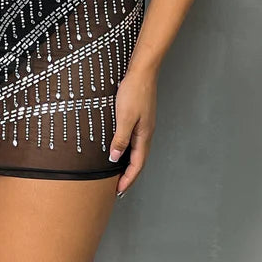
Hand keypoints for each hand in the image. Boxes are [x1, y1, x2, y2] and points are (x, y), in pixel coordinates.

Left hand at [108, 68, 157, 195]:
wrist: (142, 71)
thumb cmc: (134, 92)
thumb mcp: (124, 117)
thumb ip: (120, 139)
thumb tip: (115, 158)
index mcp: (144, 135)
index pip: (137, 164)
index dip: (128, 179)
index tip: (119, 191)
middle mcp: (146, 132)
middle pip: (139, 160)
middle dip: (129, 175)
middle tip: (118, 187)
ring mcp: (144, 125)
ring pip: (137, 150)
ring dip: (129, 163)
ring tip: (119, 173)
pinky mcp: (140, 117)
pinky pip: (134, 139)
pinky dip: (128, 149)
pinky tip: (121, 148)